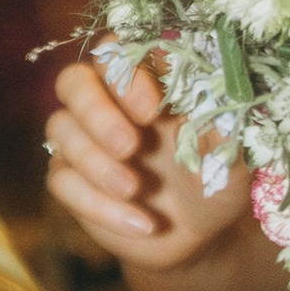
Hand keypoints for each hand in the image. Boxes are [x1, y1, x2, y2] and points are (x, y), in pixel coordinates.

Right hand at [44, 60, 253, 272]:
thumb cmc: (215, 182)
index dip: (127, 74)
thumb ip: (222, 126)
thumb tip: (222, 95)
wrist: (197, 236)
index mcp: (148, 83)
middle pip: (74, 81)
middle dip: (96, 112)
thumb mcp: (229, 158)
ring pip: (61, 130)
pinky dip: (98, 204)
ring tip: (135, 190)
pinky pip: (62, 181)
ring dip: (96, 163)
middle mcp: (109, 103)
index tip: (151, 110)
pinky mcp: (70, 179)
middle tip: (129, 146)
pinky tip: (139, 223)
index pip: (118, 54)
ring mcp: (84, 140)